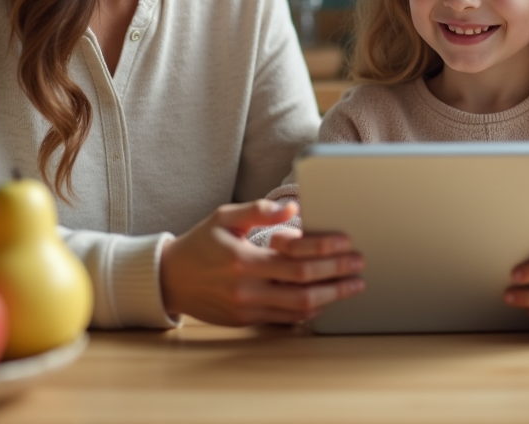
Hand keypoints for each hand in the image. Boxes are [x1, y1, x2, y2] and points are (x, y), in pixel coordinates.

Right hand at [159, 199, 363, 326]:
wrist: (170, 279)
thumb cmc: (200, 244)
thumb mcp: (224, 217)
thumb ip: (258, 211)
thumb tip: (292, 208)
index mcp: (242, 260)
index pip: (296, 259)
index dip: (325, 252)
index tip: (346, 243)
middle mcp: (247, 288)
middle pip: (304, 288)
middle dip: (337, 276)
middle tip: (359, 266)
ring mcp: (247, 309)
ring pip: (298, 309)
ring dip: (330, 297)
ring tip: (351, 286)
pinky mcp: (246, 321)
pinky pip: (285, 319)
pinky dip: (309, 310)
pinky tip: (325, 299)